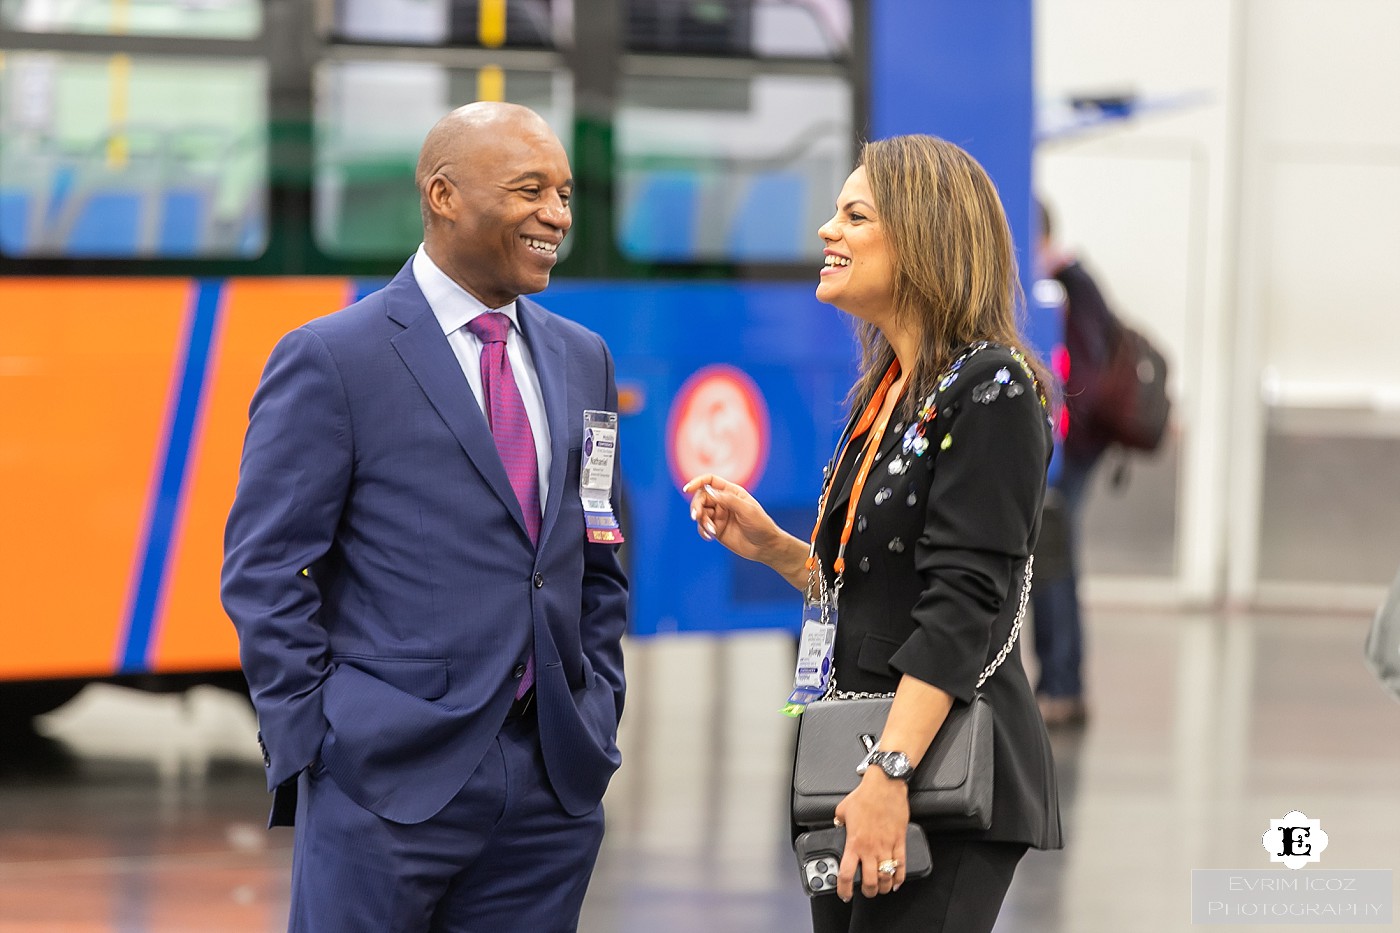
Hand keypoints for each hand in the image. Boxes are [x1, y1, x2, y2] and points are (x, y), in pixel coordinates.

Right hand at [681, 474, 783, 562]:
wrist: (766, 547)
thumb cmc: (761, 525)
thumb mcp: (747, 510)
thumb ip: (728, 500)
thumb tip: (708, 491)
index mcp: (731, 492)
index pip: (710, 481)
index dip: (697, 482)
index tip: (687, 489)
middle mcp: (723, 502)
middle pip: (701, 498)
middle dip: (696, 506)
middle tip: (697, 517)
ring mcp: (719, 516)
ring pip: (700, 513)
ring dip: (702, 521)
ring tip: (712, 531)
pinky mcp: (716, 529)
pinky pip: (702, 527)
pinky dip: (702, 531)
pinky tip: (710, 537)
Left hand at [833, 770, 909, 900]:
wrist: (885, 785)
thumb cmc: (865, 796)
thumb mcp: (842, 809)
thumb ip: (838, 822)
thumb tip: (837, 826)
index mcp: (854, 843)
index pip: (847, 874)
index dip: (844, 889)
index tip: (844, 894)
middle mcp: (871, 848)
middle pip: (870, 881)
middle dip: (868, 892)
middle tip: (866, 892)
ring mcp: (887, 846)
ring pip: (886, 877)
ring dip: (883, 887)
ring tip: (880, 888)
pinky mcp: (900, 841)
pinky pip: (901, 864)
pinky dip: (900, 877)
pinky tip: (896, 882)